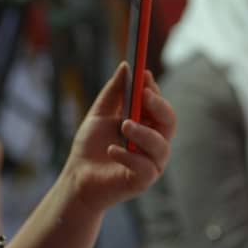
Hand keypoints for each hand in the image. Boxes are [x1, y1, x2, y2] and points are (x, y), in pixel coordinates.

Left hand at [60, 62, 175, 214]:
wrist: (77, 178)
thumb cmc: (91, 146)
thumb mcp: (99, 114)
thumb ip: (113, 92)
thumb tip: (126, 66)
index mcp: (147, 125)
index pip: (159, 104)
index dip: (154, 89)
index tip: (143, 75)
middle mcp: (154, 142)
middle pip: (169, 121)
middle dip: (158, 106)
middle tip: (143, 94)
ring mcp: (152, 163)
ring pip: (161, 145)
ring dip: (144, 132)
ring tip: (124, 125)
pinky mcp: (144, 181)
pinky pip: (146, 167)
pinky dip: (129, 156)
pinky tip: (112, 150)